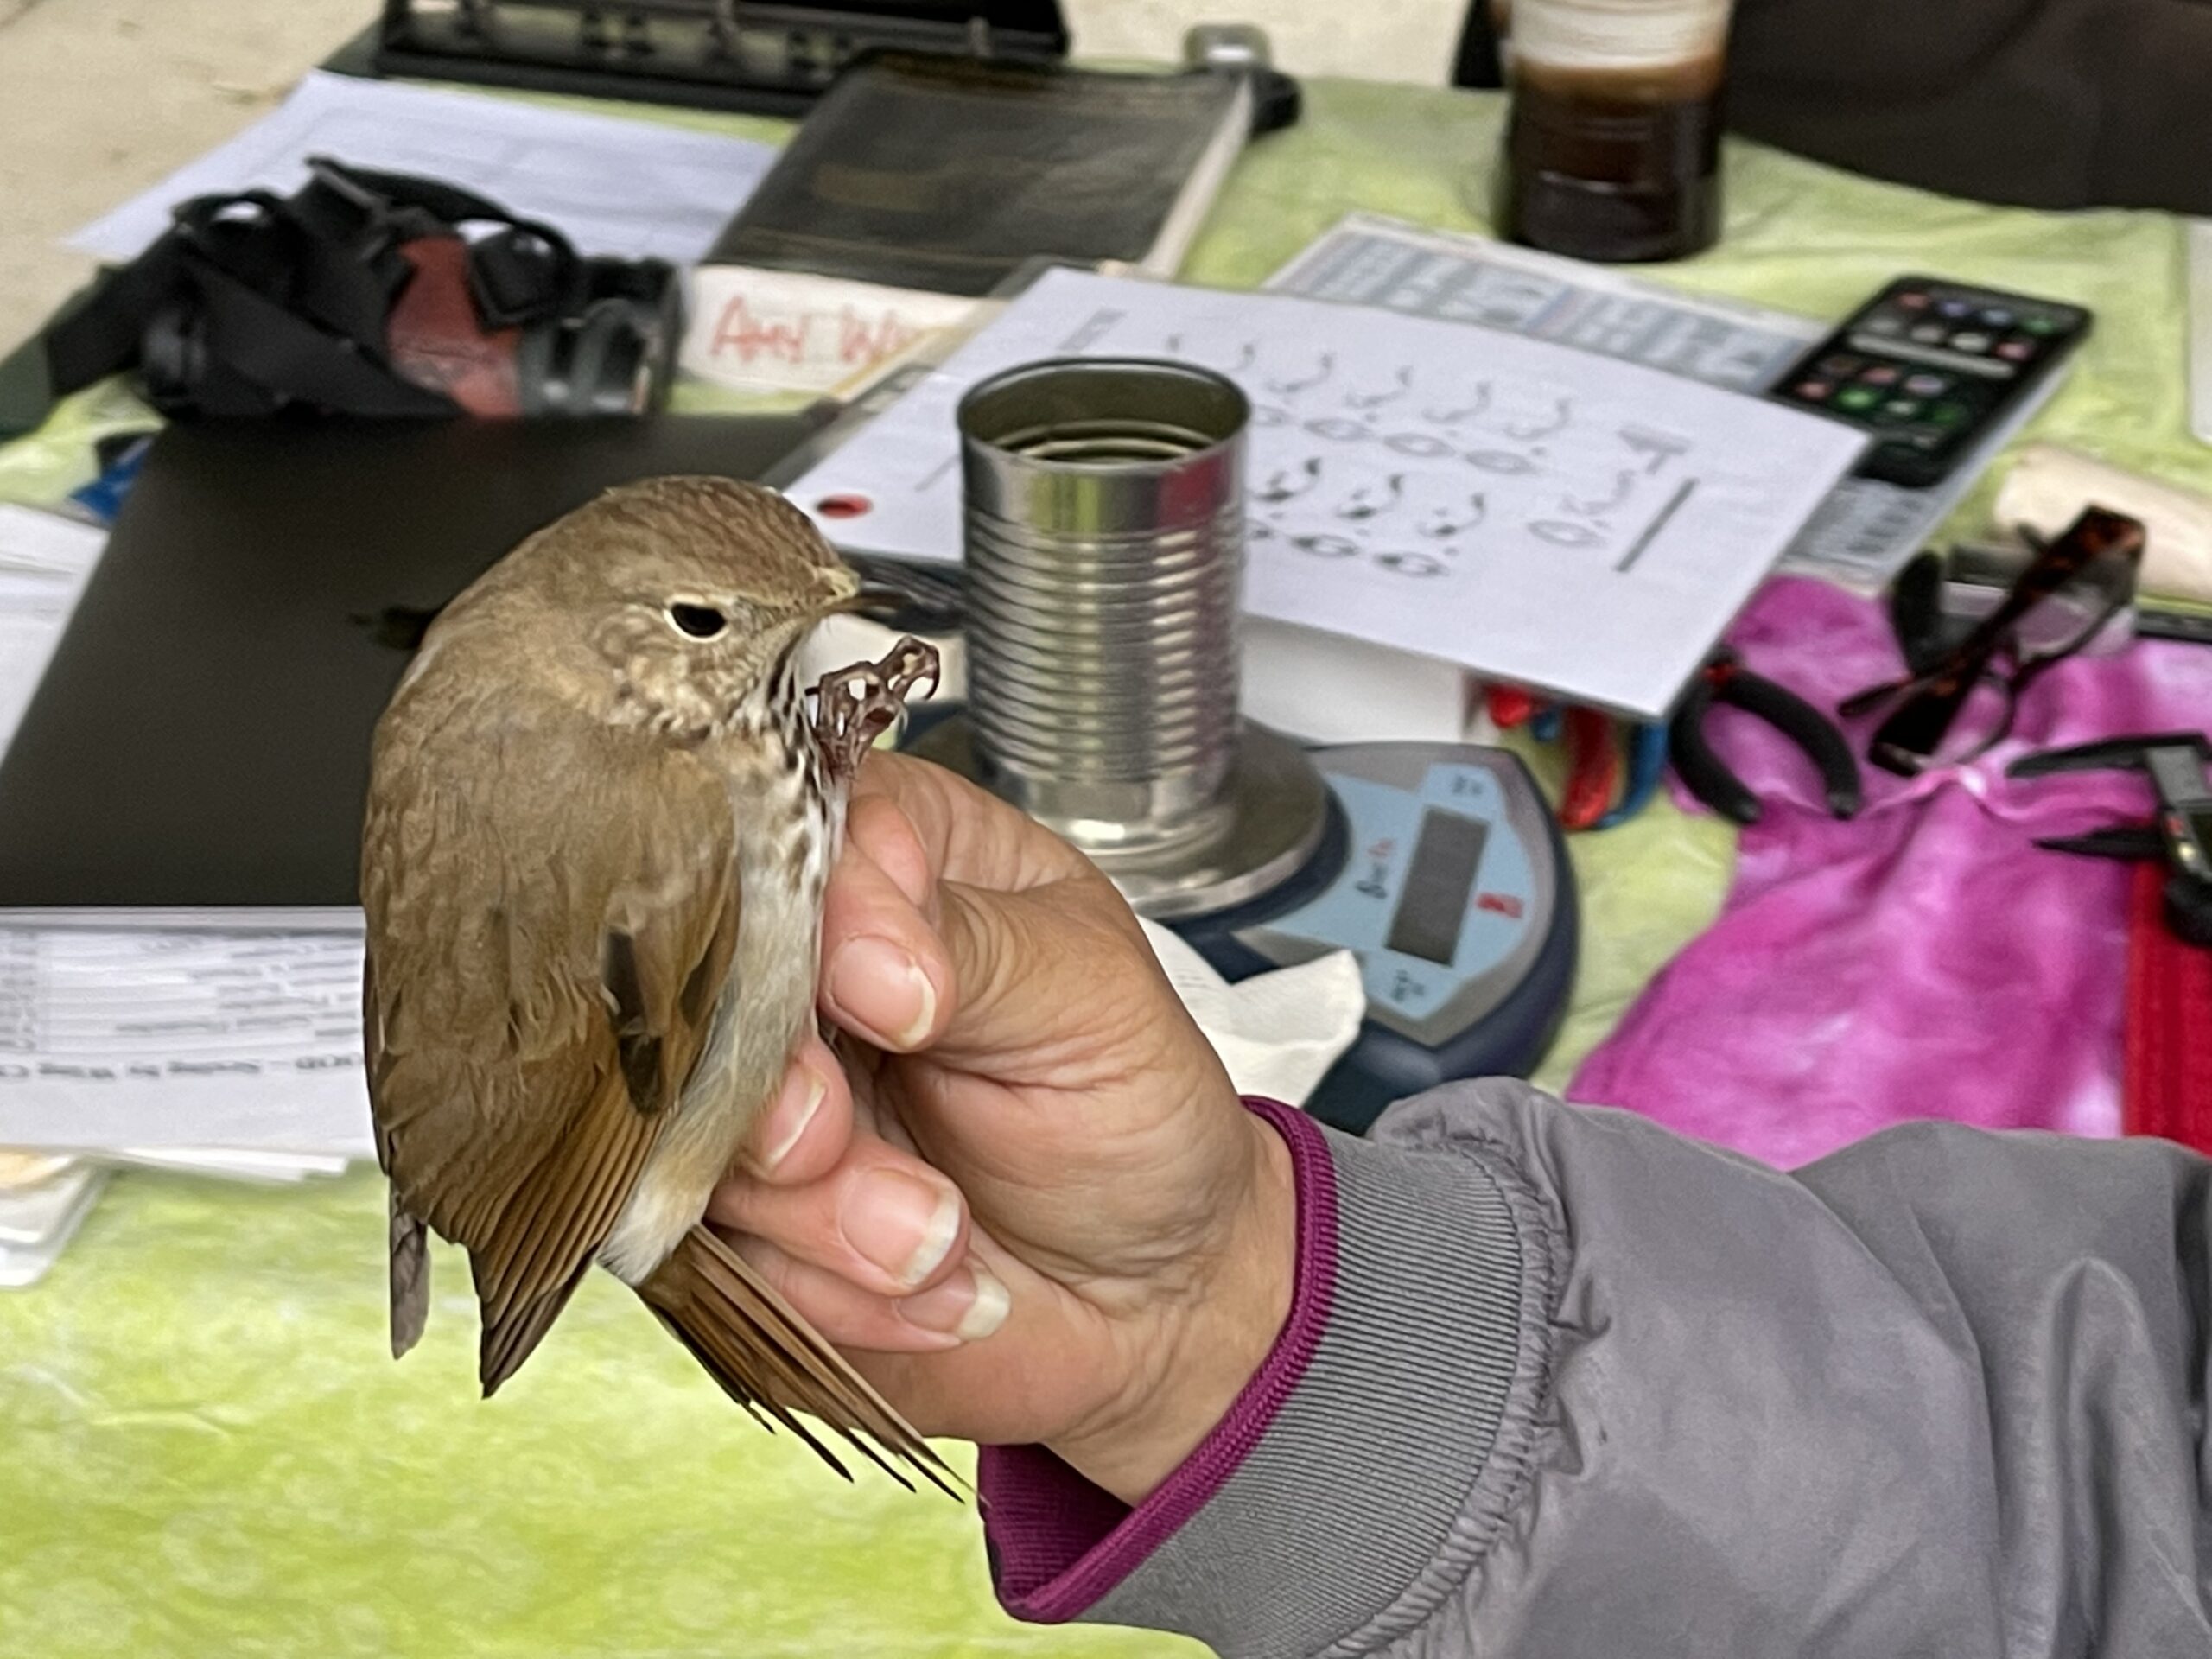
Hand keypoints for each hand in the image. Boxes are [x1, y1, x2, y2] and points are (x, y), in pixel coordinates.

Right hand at [707, 753, 1295, 1503]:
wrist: (1152, 1292)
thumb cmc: (1135, 1109)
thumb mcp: (1091, 1001)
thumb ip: (975, 950)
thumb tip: (862, 950)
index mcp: (894, 856)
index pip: (786, 835)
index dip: (809, 924)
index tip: (892, 1005)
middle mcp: (807, 964)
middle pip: (703, 991)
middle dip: (777, 1093)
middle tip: (831, 1141)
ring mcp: (762, 1089)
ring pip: (693, 1134)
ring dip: (818, 1214)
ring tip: (939, 1239)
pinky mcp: (745, 1211)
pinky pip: (717, 1254)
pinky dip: (825, 1290)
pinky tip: (930, 1289)